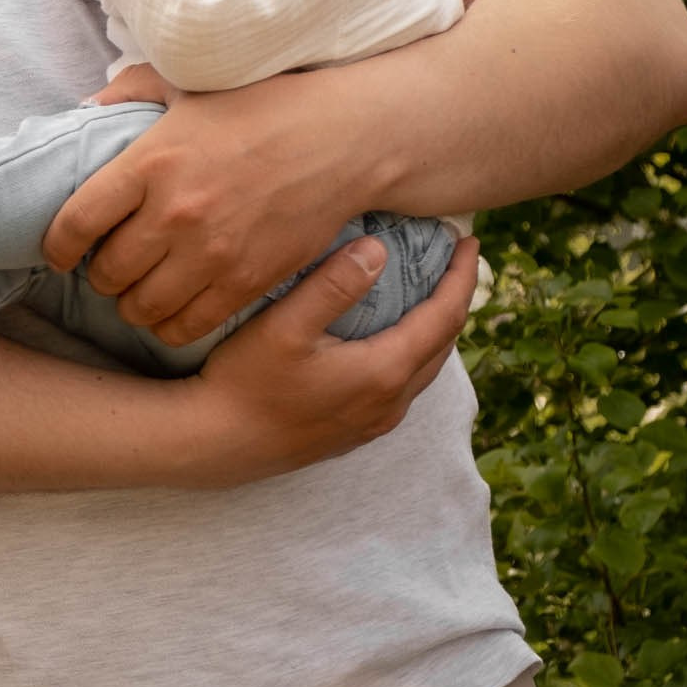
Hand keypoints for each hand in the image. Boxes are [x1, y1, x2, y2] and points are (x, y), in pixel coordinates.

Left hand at [42, 72, 376, 339]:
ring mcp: (212, 253)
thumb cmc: (261, 105)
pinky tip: (173, 309)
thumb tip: (85, 109)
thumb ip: (128, 92)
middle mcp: (175, 212)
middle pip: (106, 272)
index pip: (75, 222)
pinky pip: (189, 325)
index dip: (56, 246)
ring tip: (138, 290)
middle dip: (98, 274)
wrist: (340, 139)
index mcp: (149, 162)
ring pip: (142, 308)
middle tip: (108, 265)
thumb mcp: (185, 84)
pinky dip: (171, 326)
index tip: (59, 251)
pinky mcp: (247, 281)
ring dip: (131, 304)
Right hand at [184, 235, 478, 484]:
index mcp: (384, 372)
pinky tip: (390, 337)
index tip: (469, 241)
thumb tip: (377, 248)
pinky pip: (403, 385)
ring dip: (434, 327)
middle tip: (454, 259)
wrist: (218, 445)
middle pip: (443, 343)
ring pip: (424, 367)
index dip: (461, 277)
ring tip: (428, 291)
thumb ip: (332, 285)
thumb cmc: (246, 382)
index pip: (444, 317)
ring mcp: (375, 421)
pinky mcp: (355, 431)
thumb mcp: (284, 326)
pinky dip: (412, 351)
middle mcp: (390, 402)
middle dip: (455, 298)